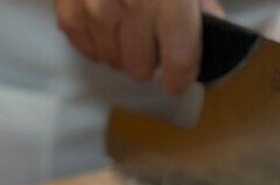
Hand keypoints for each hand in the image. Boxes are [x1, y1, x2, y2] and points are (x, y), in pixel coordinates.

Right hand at [55, 0, 223, 94]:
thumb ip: (202, 1)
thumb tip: (212, 31)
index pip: (178, 56)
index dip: (180, 77)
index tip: (178, 82)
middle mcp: (131, 1)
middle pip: (140, 65)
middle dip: (150, 61)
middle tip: (153, 45)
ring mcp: (94, 3)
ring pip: (112, 59)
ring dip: (122, 52)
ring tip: (129, 29)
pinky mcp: (67, 3)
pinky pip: (82, 45)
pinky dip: (95, 42)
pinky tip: (106, 26)